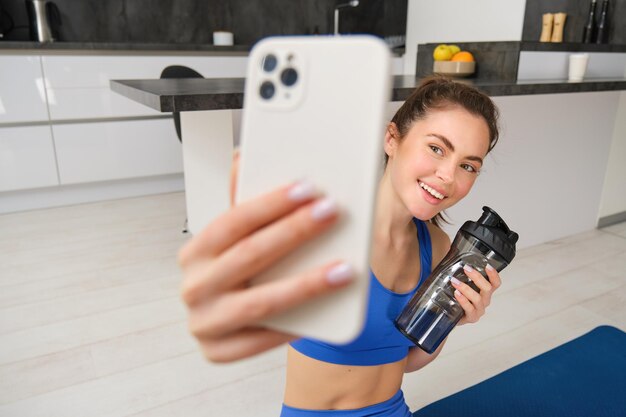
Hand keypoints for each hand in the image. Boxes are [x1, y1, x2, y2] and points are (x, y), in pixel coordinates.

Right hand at [178, 180, 353, 362]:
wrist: (223, 322)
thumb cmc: (236, 274)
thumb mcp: (236, 240)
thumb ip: (241, 204)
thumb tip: (242, 157)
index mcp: (195, 253)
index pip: (231, 222)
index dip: (270, 204)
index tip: (306, 188)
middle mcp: (194, 287)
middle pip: (249, 255)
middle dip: (294, 231)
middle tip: (330, 213)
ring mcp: (204, 323)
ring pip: (260, 303)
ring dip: (306, 283)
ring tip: (343, 268)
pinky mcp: (219, 352)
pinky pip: (263, 340)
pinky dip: (295, 322)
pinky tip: (325, 307)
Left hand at [451, 264, 500, 325]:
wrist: (448, 313)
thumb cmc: (456, 296)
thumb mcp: (460, 283)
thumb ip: (460, 272)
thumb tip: (452, 252)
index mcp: (485, 291)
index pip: (495, 283)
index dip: (494, 275)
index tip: (487, 266)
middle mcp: (485, 300)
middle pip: (487, 288)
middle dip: (477, 277)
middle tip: (466, 268)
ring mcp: (479, 310)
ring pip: (477, 298)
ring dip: (466, 288)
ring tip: (454, 281)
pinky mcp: (471, 318)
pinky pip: (469, 309)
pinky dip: (463, 300)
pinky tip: (456, 294)